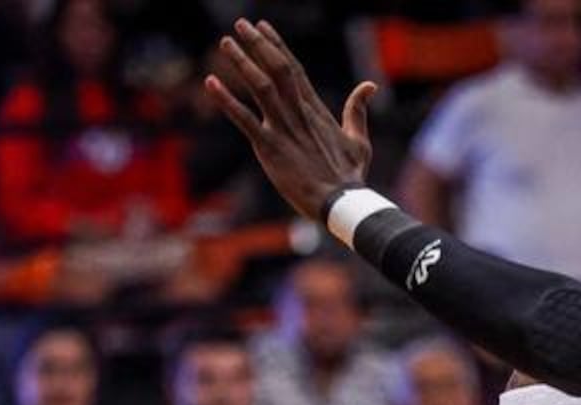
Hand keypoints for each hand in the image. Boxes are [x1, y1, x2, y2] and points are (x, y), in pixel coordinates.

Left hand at [204, 20, 378, 222]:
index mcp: (315, 110)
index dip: (276, 46)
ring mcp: (283, 129)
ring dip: (241, 63)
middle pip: (276, 69)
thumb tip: (369, 86)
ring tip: (225, 42)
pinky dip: (227, 101)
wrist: (341, 203)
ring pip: (260, 86)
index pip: (293, 69)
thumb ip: (357, 111)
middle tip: (241, 24)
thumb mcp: (359, 140)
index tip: (262, 26)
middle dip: (258, 44)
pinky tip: (211, 83)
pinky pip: (244, 119)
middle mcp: (298, 113)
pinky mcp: (270, 148)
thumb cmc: (350, 176)